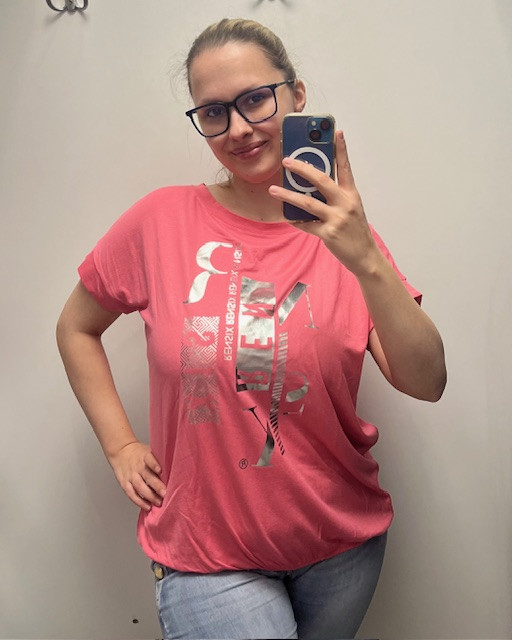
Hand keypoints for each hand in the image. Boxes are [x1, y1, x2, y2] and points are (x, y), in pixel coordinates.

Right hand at [108, 441, 165, 510]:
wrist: (121, 452)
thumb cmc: (140, 454)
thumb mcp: (149, 451)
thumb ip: (159, 460)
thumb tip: (175, 469)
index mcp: (145, 456)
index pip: (149, 459)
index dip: (154, 464)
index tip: (160, 470)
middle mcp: (137, 466)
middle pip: (147, 476)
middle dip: (157, 486)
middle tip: (165, 494)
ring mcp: (131, 475)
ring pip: (140, 487)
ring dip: (150, 496)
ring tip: (159, 502)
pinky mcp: (124, 483)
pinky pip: (132, 494)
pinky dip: (139, 501)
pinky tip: (147, 506)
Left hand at [269, 130, 380, 276]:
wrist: (364, 256)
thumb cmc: (354, 231)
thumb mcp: (351, 209)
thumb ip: (335, 196)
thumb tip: (311, 186)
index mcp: (351, 194)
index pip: (346, 167)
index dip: (341, 149)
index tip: (336, 132)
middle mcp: (345, 203)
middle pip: (321, 180)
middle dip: (302, 168)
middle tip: (287, 161)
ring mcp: (337, 218)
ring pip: (307, 202)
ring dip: (288, 194)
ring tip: (273, 189)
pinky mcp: (328, 233)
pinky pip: (306, 224)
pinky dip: (294, 220)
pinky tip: (286, 216)